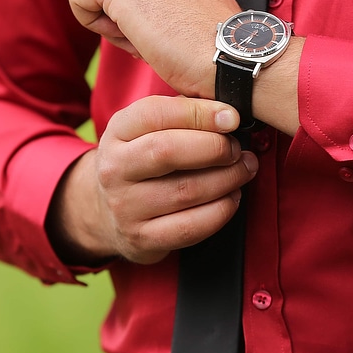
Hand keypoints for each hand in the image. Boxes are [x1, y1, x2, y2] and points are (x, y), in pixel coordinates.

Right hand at [48, 95, 258, 264]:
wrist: (109, 211)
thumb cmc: (143, 161)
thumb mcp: (148, 129)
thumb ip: (183, 114)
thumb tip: (227, 115)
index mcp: (117, 132)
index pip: (155, 114)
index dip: (199, 113)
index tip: (231, 118)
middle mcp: (114, 168)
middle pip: (167, 151)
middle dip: (215, 148)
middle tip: (238, 150)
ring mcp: (125, 206)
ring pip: (186, 191)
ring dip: (227, 179)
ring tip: (244, 170)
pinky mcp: (142, 238)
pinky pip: (191, 226)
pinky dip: (221, 210)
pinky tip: (231, 198)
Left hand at [67, 0, 239, 99]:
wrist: (232, 59)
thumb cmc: (218, 49)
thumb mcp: (193, 9)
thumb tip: (136, 12)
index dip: (146, 14)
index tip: (171, 33)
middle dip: (129, 20)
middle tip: (162, 42)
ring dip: (118, 26)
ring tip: (154, 43)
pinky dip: (90, 21)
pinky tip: (126, 37)